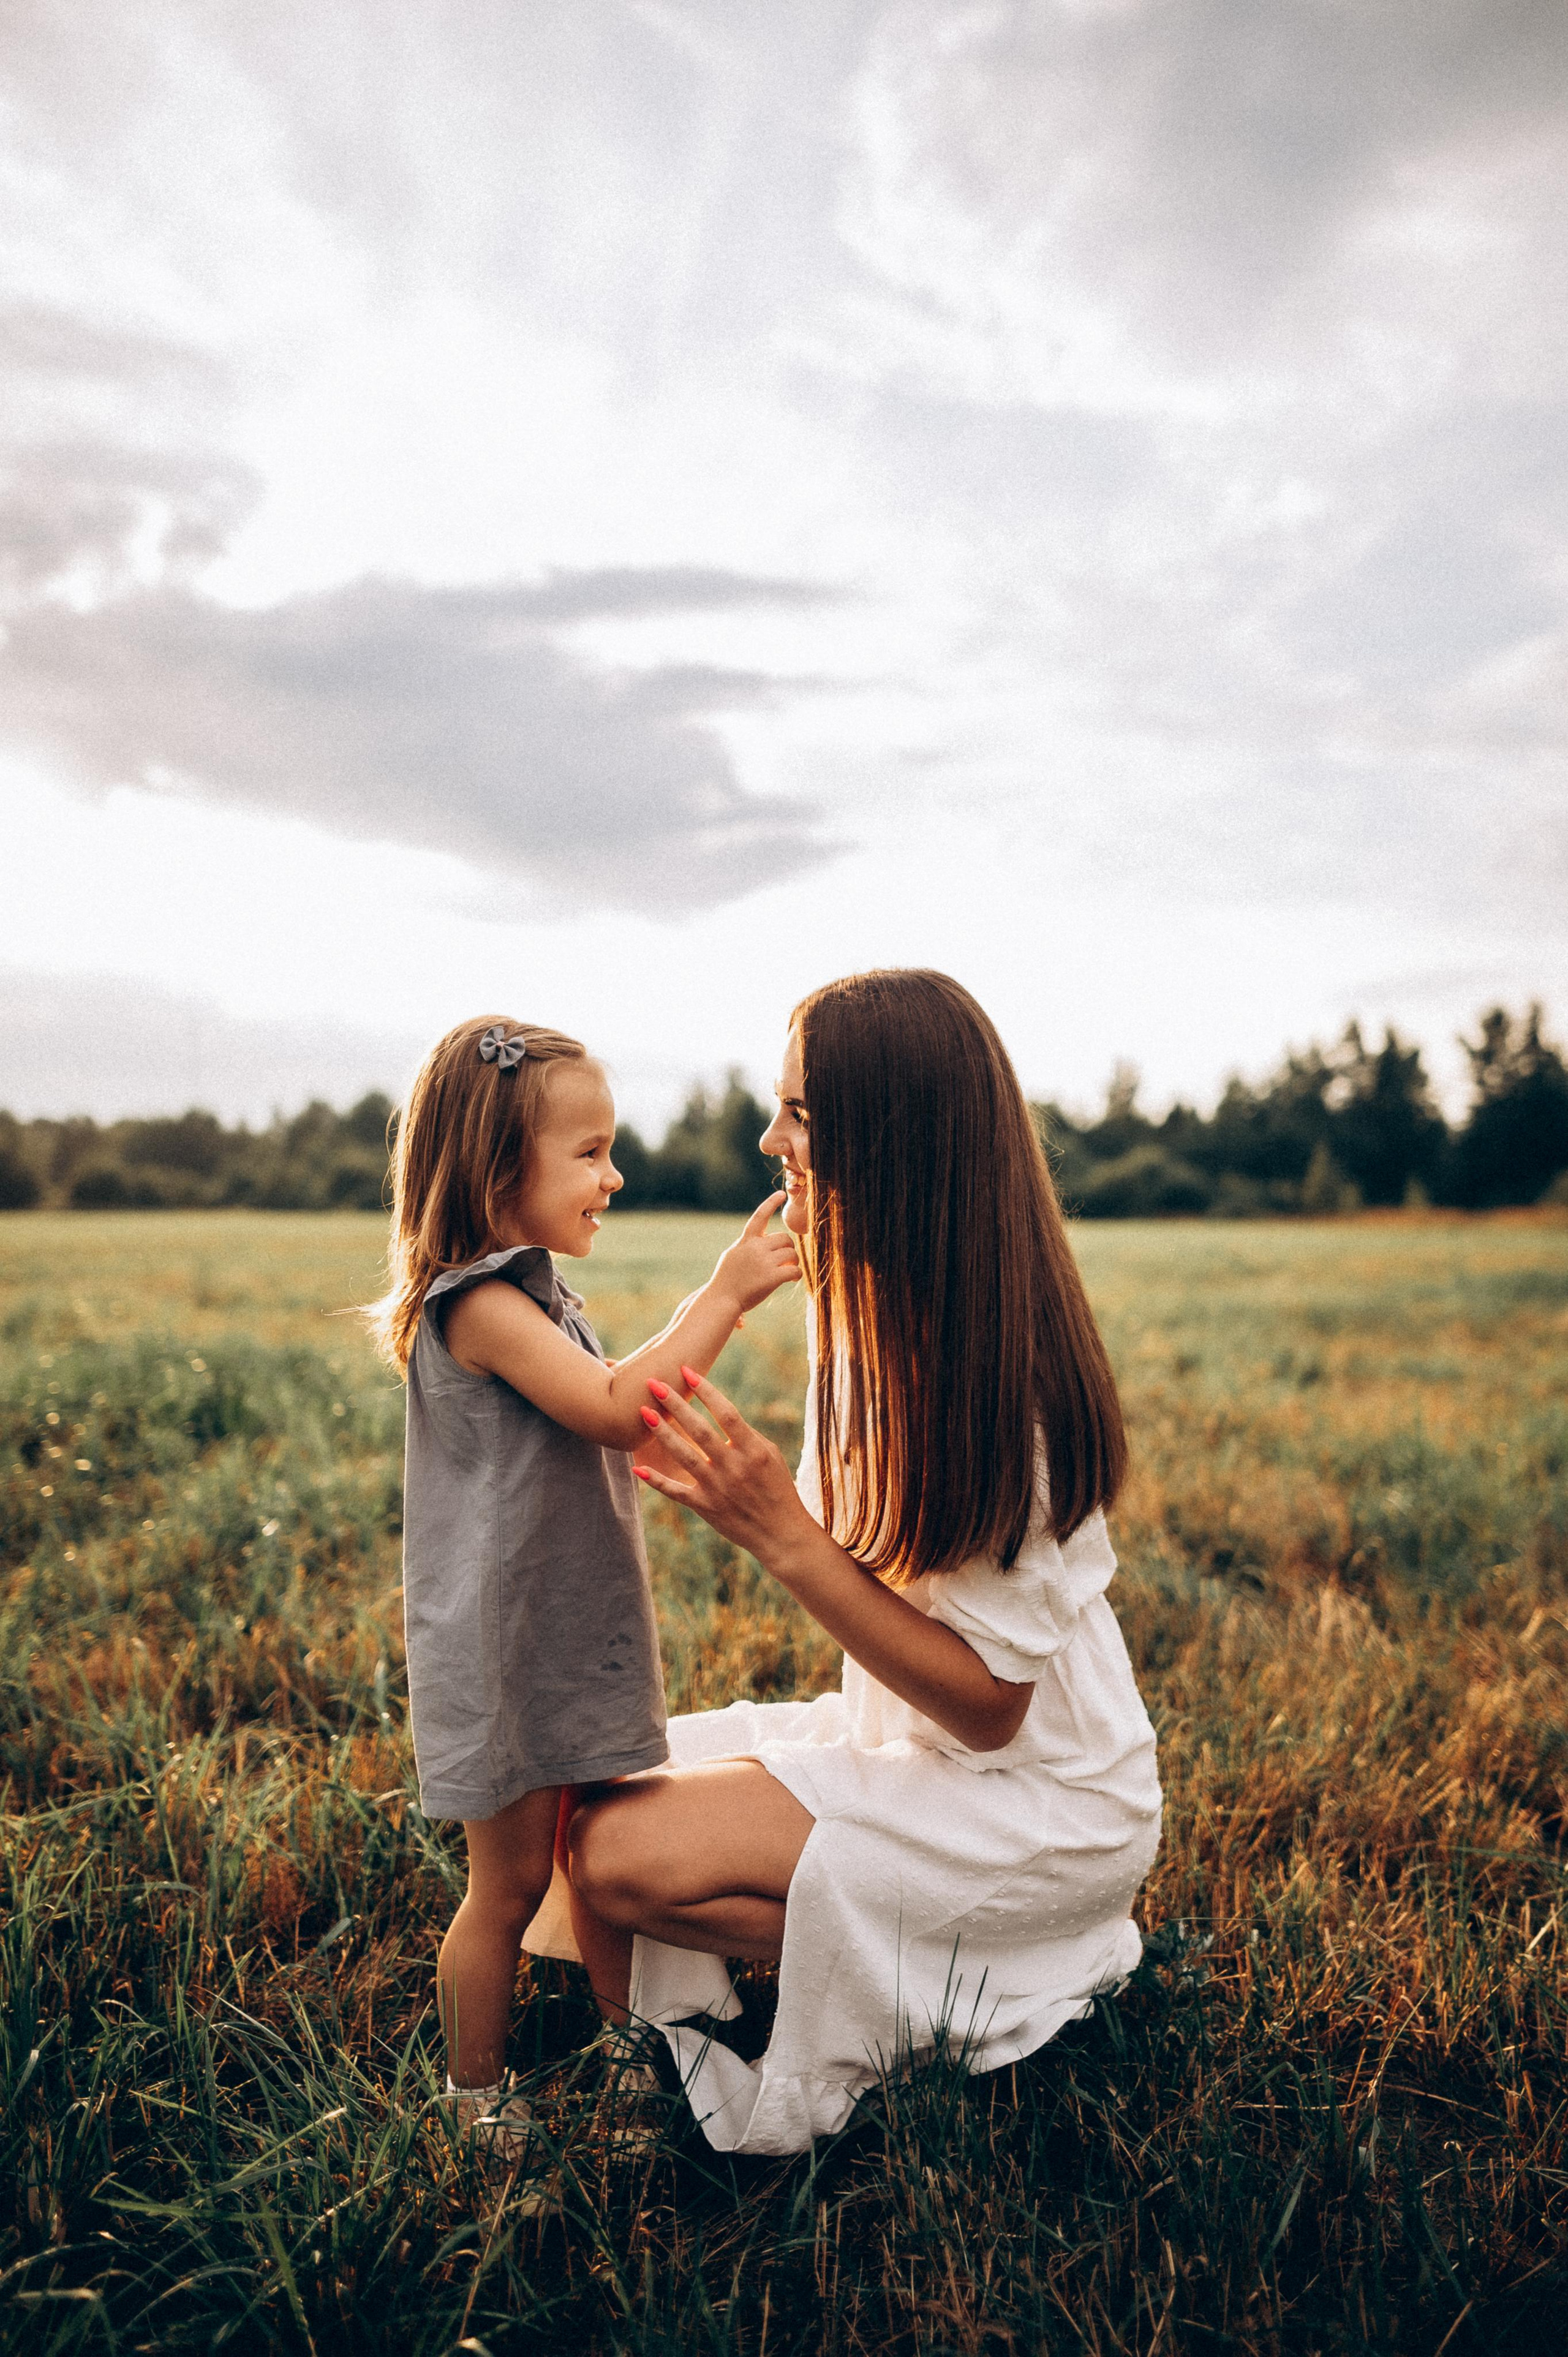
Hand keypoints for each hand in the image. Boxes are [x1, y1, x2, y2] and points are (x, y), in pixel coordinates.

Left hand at [635, 1367, 813, 1564]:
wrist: (781, 1533)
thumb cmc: (777, 1488)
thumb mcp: (771, 1455)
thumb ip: (746, 1434)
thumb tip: (720, 1411)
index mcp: (753, 1450)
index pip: (726, 1412)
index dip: (706, 1390)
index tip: (686, 1370)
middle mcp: (734, 1467)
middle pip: (699, 1429)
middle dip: (675, 1404)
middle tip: (653, 1383)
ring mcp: (718, 1488)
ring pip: (683, 1455)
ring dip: (662, 1433)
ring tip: (644, 1412)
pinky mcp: (705, 1507)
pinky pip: (676, 1491)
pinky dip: (656, 1480)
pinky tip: (637, 1468)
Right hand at [709, 1194, 798, 1317]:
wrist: (721, 1300)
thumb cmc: (726, 1280)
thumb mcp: (732, 1256)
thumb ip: (747, 1246)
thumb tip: (763, 1241)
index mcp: (746, 1241)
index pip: (759, 1216)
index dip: (771, 1203)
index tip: (781, 1194)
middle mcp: (755, 1247)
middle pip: (784, 1238)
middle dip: (788, 1248)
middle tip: (786, 1260)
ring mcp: (764, 1262)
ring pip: (791, 1254)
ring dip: (793, 1262)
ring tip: (788, 1272)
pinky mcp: (772, 1277)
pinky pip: (795, 1270)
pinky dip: (797, 1274)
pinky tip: (792, 1279)